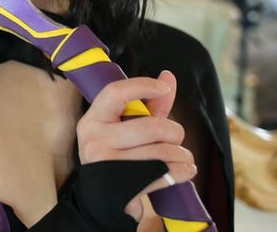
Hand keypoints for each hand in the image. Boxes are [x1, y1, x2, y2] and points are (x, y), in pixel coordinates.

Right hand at [75, 70, 196, 221]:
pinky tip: (184, 170)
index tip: (164, 87)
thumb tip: (168, 76)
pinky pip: (166, 173)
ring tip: (182, 157)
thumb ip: (149, 104)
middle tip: (176, 137)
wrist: (102, 201)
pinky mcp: (122, 188)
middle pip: (151, 126)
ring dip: (182, 154)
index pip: (114, 93)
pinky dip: (183, 171)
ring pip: (162, 151)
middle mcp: (94, 140)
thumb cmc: (119, 156)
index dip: (142, 85)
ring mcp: (106, 165)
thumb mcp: (128, 128)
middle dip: (175, 131)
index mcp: (92, 120)